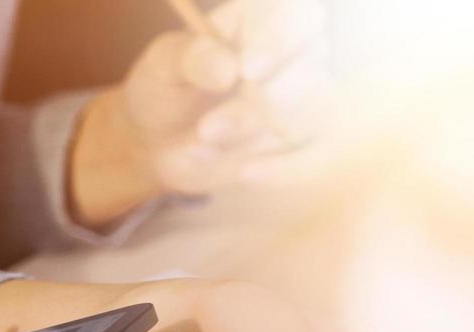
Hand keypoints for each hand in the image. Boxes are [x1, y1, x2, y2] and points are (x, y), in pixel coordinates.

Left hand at [68, 0, 321, 226]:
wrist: (159, 142)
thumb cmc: (166, 88)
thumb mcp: (163, 65)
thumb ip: (191, 57)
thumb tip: (226, 66)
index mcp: (262, 19)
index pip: (296, 15)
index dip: (280, 39)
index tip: (248, 70)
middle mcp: (296, 54)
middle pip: (312, 69)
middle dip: (263, 102)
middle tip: (209, 126)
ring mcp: (305, 101)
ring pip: (311, 115)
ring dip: (256, 135)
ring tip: (204, 140)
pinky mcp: (302, 143)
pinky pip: (313, 157)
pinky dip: (282, 169)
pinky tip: (245, 173)